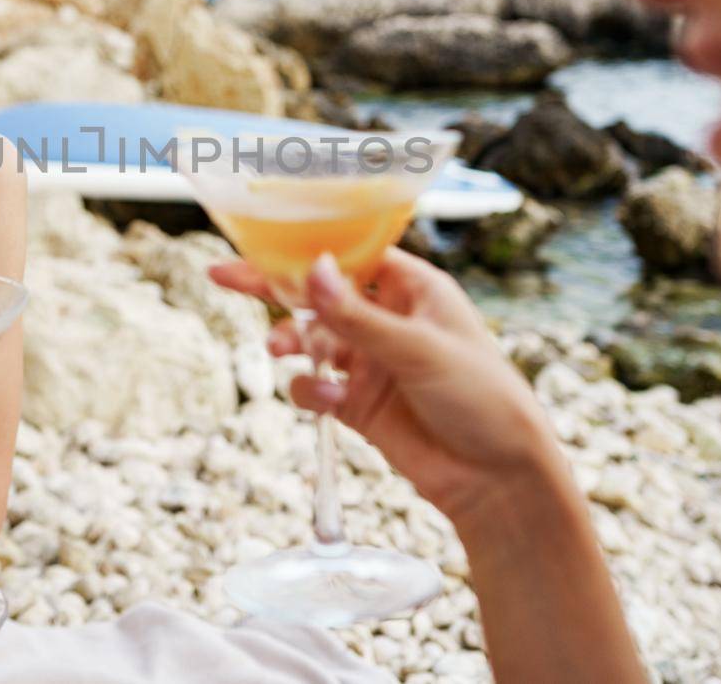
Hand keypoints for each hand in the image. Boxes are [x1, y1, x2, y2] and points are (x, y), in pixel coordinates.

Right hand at [211, 248, 562, 522]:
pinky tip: (327, 401)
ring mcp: (371, 362)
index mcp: (415, 290)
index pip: (352, 255)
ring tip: (278, 351)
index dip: (308, 247)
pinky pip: (316, 387)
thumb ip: (359, 317)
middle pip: (320, 294)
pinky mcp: (358, 404)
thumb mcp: (419, 350)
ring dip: (290, 342)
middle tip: (223, 276)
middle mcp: (389, 320)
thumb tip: (314, 269)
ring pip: (311, 341)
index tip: (263, 240)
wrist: (497, 480)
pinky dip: (310, 391)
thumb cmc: (482, 399)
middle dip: (274, 287)